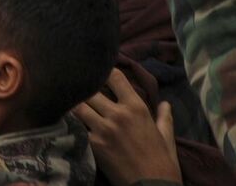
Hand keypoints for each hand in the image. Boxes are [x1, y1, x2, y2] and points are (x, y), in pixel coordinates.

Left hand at [76, 69, 179, 185]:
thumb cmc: (162, 162)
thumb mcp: (166, 137)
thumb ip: (164, 118)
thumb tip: (165, 103)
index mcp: (136, 107)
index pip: (114, 76)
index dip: (104, 72)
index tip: (98, 73)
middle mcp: (117, 114)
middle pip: (90, 88)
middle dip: (84, 88)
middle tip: (79, 89)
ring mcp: (103, 128)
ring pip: (78, 105)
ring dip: (74, 104)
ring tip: (70, 103)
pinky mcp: (92, 143)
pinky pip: (75, 125)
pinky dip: (71, 122)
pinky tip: (68, 121)